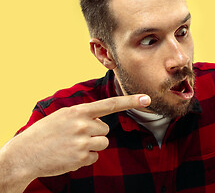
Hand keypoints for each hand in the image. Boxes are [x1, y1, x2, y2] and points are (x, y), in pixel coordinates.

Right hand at [2, 94, 150, 179]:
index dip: (130, 101)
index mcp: (79, 111)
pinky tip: (69, 155)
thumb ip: (83, 115)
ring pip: (102, 143)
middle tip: (75, 137)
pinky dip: (85, 158)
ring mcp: (82, 142)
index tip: (147, 98)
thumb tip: (101, 121)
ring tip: (72, 146)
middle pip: (105, 130)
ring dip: (91, 146)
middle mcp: (83, 125)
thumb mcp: (62, 116)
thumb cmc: (44, 133)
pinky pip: (95, 157)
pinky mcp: (81, 158)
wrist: (24, 155)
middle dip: (94, 134)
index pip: (110, 104)